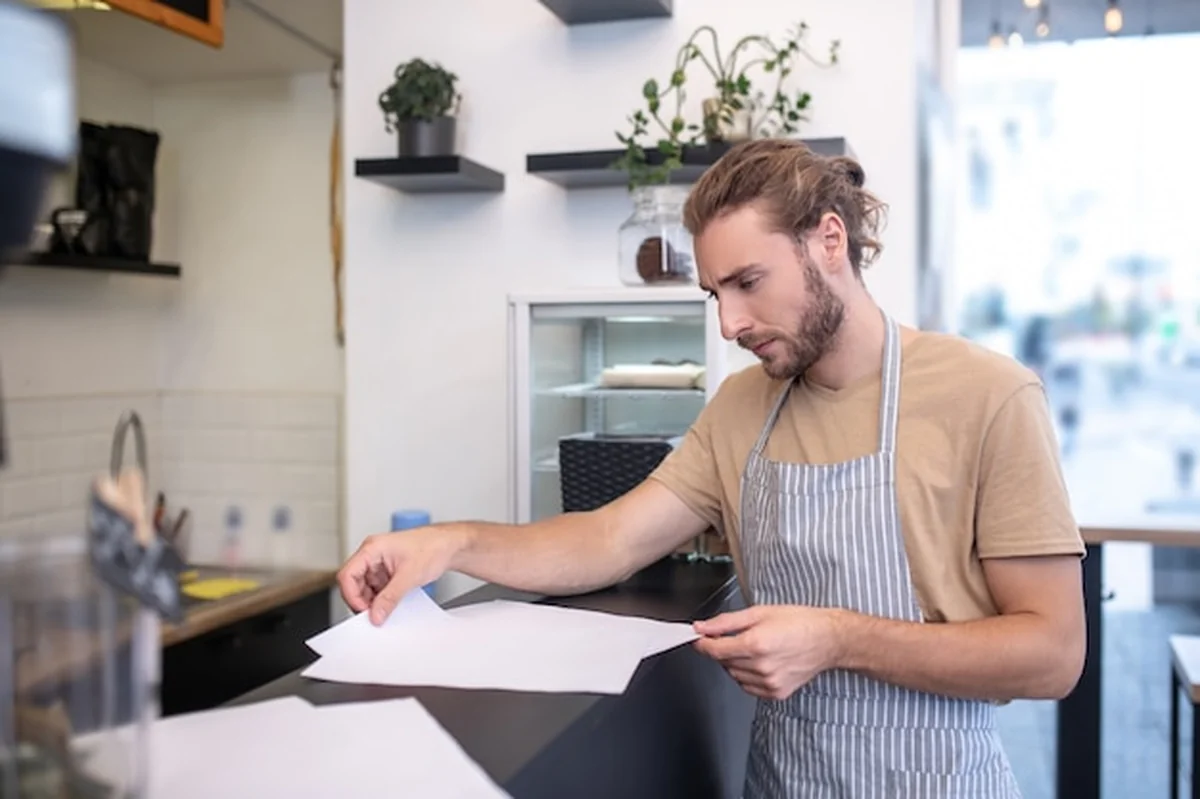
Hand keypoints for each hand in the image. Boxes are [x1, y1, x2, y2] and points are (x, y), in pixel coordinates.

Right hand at [337, 527, 463, 624]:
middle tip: (375, 615)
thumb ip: (390, 597)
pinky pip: (377, 588)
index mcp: (372, 548)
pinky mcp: (387, 571)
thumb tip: (376, 615)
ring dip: (373, 601)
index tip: (364, 611)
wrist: (450, 546)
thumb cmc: (433, 547)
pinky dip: (381, 598)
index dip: (352, 596)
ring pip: (364, 588)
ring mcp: (380, 563)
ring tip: (386, 609)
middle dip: (362, 601)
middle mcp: (373, 554)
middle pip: (353, 583)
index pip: (348, 574)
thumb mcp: (409, 576)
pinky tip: (391, 604)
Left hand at [692, 604, 842, 700]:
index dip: (702, 644)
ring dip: (735, 662)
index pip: (715, 650)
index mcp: (756, 644)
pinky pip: (748, 686)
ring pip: (734, 675)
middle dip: (722, 649)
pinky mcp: (776, 693)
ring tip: (754, 647)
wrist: (828, 639)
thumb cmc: (799, 622)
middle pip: (723, 662)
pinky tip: (760, 662)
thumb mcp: (759, 612)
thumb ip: (727, 622)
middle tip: (736, 636)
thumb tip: (702, 628)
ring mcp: (769, 682)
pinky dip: (747, 675)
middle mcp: (762, 666)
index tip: (697, 638)